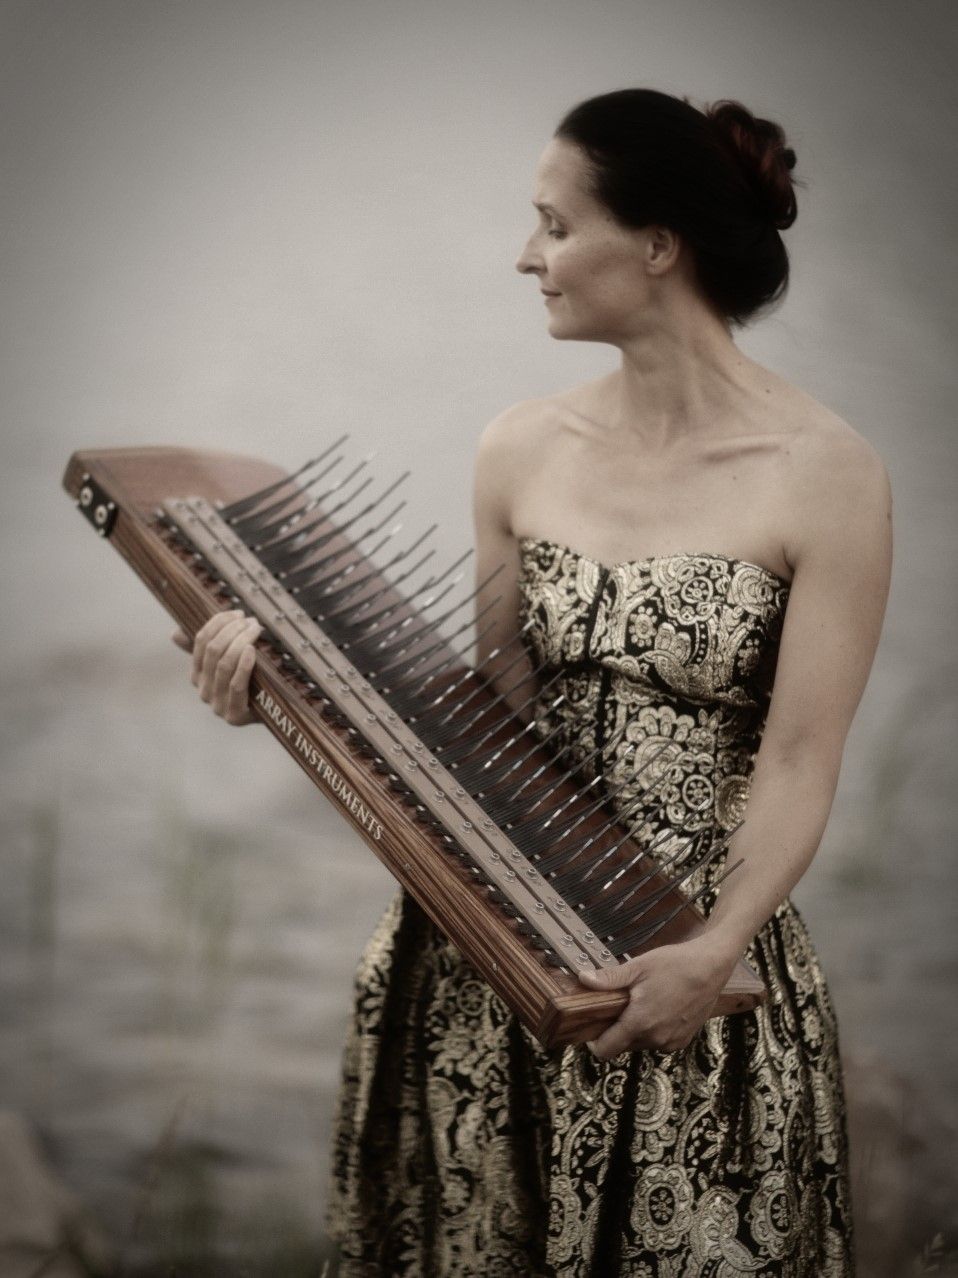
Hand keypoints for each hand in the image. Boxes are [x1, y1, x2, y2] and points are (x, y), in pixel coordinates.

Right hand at [172, 609, 261, 724]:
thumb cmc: (251, 684)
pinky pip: (237, 685)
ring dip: (241, 642)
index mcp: (197, 675)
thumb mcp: (229, 665)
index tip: (238, 613)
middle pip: (213, 651)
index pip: (201, 642)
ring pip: (225, 665)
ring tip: (256, 630)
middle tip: (251, 621)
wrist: (272, 714)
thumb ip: (207, 649)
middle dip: (233, 630)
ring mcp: (217, 704)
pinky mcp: (234, 715)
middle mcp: (203, 690)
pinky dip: (244, 665)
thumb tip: (175, 634)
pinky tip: (251, 650)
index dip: (218, 623)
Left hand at [578, 936, 735, 1060]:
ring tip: (641, 1003)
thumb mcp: (638, 966)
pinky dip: (653, 1030)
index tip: (591, 1028)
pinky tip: (659, 1007)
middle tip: (618, 1005)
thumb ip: (609, 978)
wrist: (711, 967)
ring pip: (641, 1043)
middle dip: (616, 1030)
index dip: (594, 1042)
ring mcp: (671, 1042)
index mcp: (640, 1023)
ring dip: (636, 1030)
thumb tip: (583, 979)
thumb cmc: (675, 964)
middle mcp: (655, 1039)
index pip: (606, 1050)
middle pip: (623, 1045)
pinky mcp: (683, 1040)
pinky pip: (659, 1042)